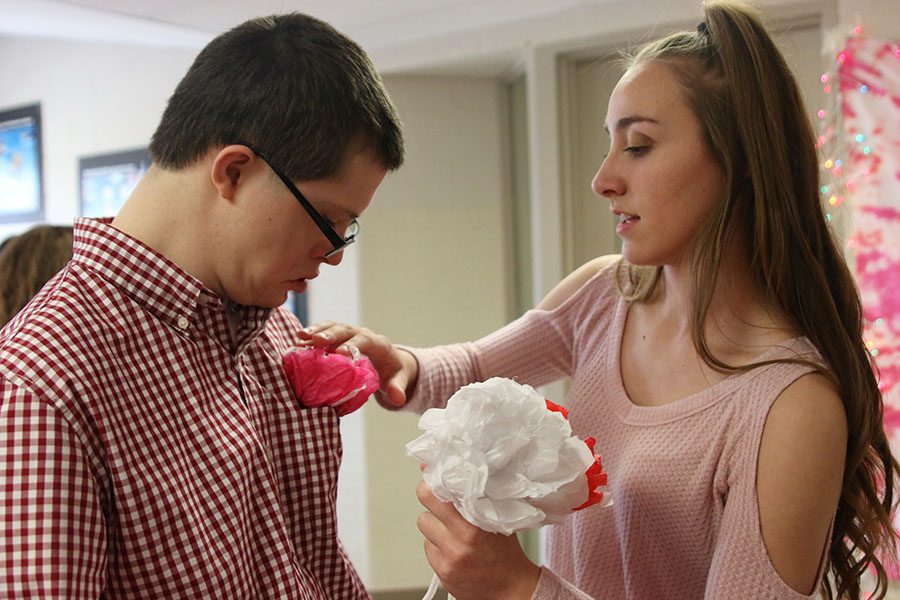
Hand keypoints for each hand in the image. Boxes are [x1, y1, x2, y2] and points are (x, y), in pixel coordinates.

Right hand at [298, 321, 416, 406]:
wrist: (389, 362)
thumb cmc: (393, 372)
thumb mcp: (398, 380)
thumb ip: (397, 388)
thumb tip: (398, 399)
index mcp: (377, 343)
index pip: (364, 340)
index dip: (352, 344)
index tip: (340, 353)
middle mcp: (361, 334)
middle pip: (345, 330)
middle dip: (330, 334)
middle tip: (314, 340)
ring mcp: (347, 334)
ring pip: (331, 327)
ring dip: (315, 331)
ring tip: (300, 337)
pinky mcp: (336, 338)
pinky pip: (323, 333)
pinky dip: (310, 337)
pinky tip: (296, 344)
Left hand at [416, 481, 539, 599]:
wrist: (511, 590)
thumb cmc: (506, 552)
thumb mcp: (500, 517)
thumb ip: (478, 496)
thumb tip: (452, 473)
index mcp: (477, 522)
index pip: (441, 491)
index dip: (435, 479)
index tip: (436, 475)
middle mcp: (461, 539)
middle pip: (426, 501)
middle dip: (430, 495)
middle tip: (438, 496)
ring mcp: (450, 557)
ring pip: (424, 523)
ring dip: (434, 523)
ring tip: (452, 528)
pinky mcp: (442, 571)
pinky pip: (427, 547)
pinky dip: (437, 544)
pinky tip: (453, 548)